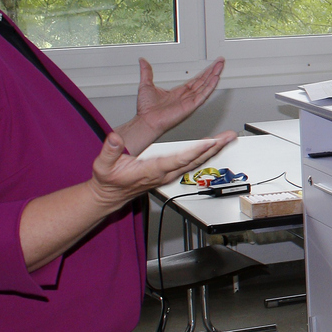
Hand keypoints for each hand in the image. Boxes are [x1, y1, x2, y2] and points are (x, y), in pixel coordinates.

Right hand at [88, 131, 236, 210]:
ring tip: (227, 138)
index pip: (178, 159)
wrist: (110, 195)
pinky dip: (205, 153)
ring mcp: (169, 175)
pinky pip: (192, 162)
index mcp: (152, 170)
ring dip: (213, 150)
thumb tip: (115, 138)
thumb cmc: (108, 180)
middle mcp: (165, 173)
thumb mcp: (102, 165)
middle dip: (213, 148)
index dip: (195, 150)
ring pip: (196, 162)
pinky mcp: (170, 173)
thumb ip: (109, 151)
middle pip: (194, 160)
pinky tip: (213, 146)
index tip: (210, 142)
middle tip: (229, 136)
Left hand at [135, 58, 225, 139]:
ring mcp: (189, 101)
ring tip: (220, 66)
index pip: (196, 80)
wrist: (146, 121)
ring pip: (205, 86)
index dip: (204, 72)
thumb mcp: (146, 85)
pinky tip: (216, 79)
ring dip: (214, 75)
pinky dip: (210, 86)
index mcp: (179, 92)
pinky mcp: (191, 106)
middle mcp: (186, 96)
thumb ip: (147, 72)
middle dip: (213, 70)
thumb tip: (143, 61)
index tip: (211, 65)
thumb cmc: (146, 109)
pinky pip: (203, 95)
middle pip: (204, 81)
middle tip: (220, 61)